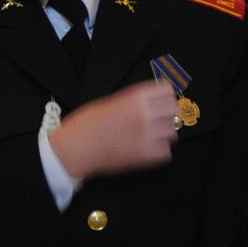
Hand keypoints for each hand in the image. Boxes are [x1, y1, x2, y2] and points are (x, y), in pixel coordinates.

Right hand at [48, 80, 178, 179]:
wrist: (74, 149)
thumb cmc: (85, 126)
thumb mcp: (108, 103)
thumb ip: (132, 102)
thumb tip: (151, 103)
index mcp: (134, 98)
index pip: (166, 90)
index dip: (165, 96)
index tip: (162, 101)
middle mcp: (143, 114)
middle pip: (173, 110)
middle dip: (167, 115)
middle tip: (158, 120)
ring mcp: (146, 135)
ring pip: (172, 132)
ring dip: (163, 134)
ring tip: (149, 137)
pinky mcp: (145, 155)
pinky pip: (166, 152)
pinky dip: (158, 152)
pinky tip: (146, 149)